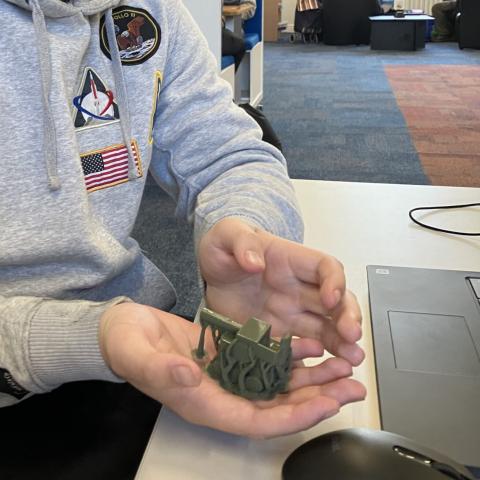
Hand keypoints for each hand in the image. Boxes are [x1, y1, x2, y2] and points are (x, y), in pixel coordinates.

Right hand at [99, 302, 363, 437]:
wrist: (124, 331)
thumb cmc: (127, 344)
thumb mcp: (139, 354)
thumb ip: (162, 369)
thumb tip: (190, 375)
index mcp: (205, 402)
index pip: (258, 420)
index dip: (295, 416)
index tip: (327, 404)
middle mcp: (223, 393)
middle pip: (279, 405)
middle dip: (318, 397)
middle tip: (353, 385)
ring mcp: (229, 375)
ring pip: (279, 384)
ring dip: (312, 376)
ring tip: (342, 366)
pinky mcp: (230, 356)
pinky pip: (267, 361)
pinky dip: (291, 355)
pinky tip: (310, 344)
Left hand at [198, 218, 364, 367]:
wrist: (210, 276)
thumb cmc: (224, 249)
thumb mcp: (226, 235)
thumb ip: (240, 242)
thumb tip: (254, 261)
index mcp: (291, 260)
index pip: (325, 267)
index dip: (334, 281)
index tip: (331, 299)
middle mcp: (298, 288)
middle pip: (334, 300)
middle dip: (347, 317)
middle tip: (352, 335)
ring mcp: (291, 313)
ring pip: (325, 327)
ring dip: (341, 342)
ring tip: (351, 359)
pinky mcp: (278, 334)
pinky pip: (300, 347)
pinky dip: (315, 358)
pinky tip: (325, 371)